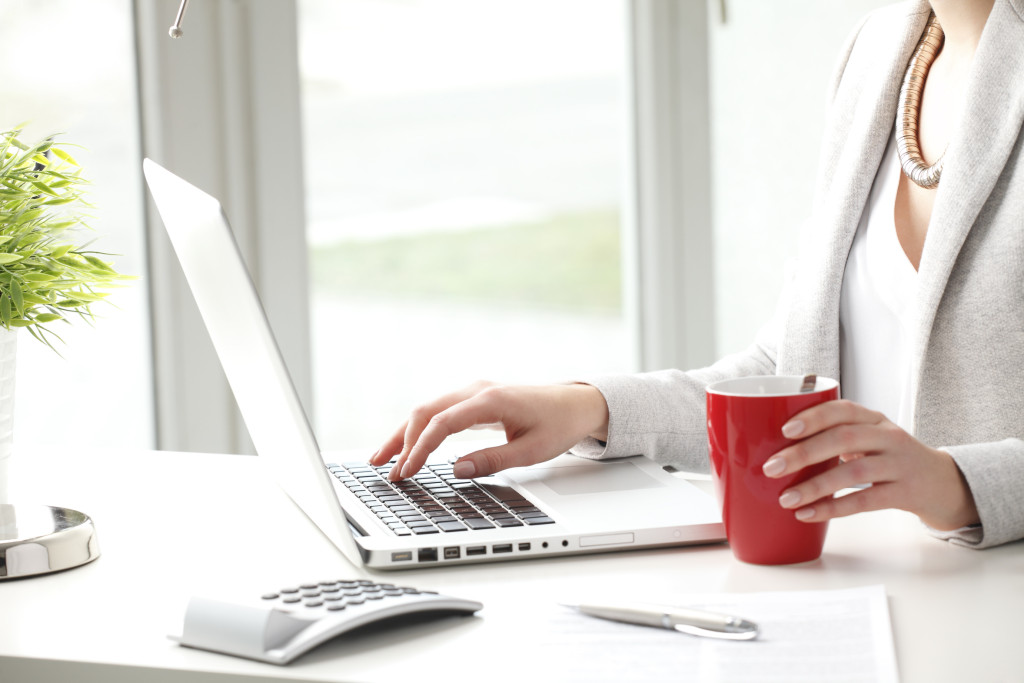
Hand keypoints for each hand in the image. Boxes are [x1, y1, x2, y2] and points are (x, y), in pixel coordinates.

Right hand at [369, 381, 609, 480]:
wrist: (576, 404)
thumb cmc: (558, 425)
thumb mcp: (532, 451)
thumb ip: (493, 461)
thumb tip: (456, 471)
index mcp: (490, 400)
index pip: (442, 424)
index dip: (420, 450)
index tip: (406, 472)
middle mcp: (476, 390)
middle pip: (425, 412)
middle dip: (401, 441)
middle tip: (387, 471)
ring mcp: (473, 392)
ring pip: (427, 409)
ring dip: (404, 433)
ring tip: (381, 459)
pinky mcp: (473, 399)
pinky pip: (439, 411)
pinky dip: (419, 428)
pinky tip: (406, 445)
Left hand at [762, 399, 979, 530]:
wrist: (944, 483)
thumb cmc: (892, 459)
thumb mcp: (870, 439)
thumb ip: (835, 438)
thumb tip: (779, 449)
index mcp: (874, 419)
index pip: (843, 409)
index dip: (814, 417)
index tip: (785, 429)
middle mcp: (888, 437)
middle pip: (844, 438)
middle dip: (804, 453)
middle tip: (771, 468)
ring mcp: (899, 464)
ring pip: (854, 472)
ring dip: (815, 486)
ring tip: (785, 499)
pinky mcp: (905, 493)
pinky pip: (865, 501)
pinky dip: (834, 508)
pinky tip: (808, 514)